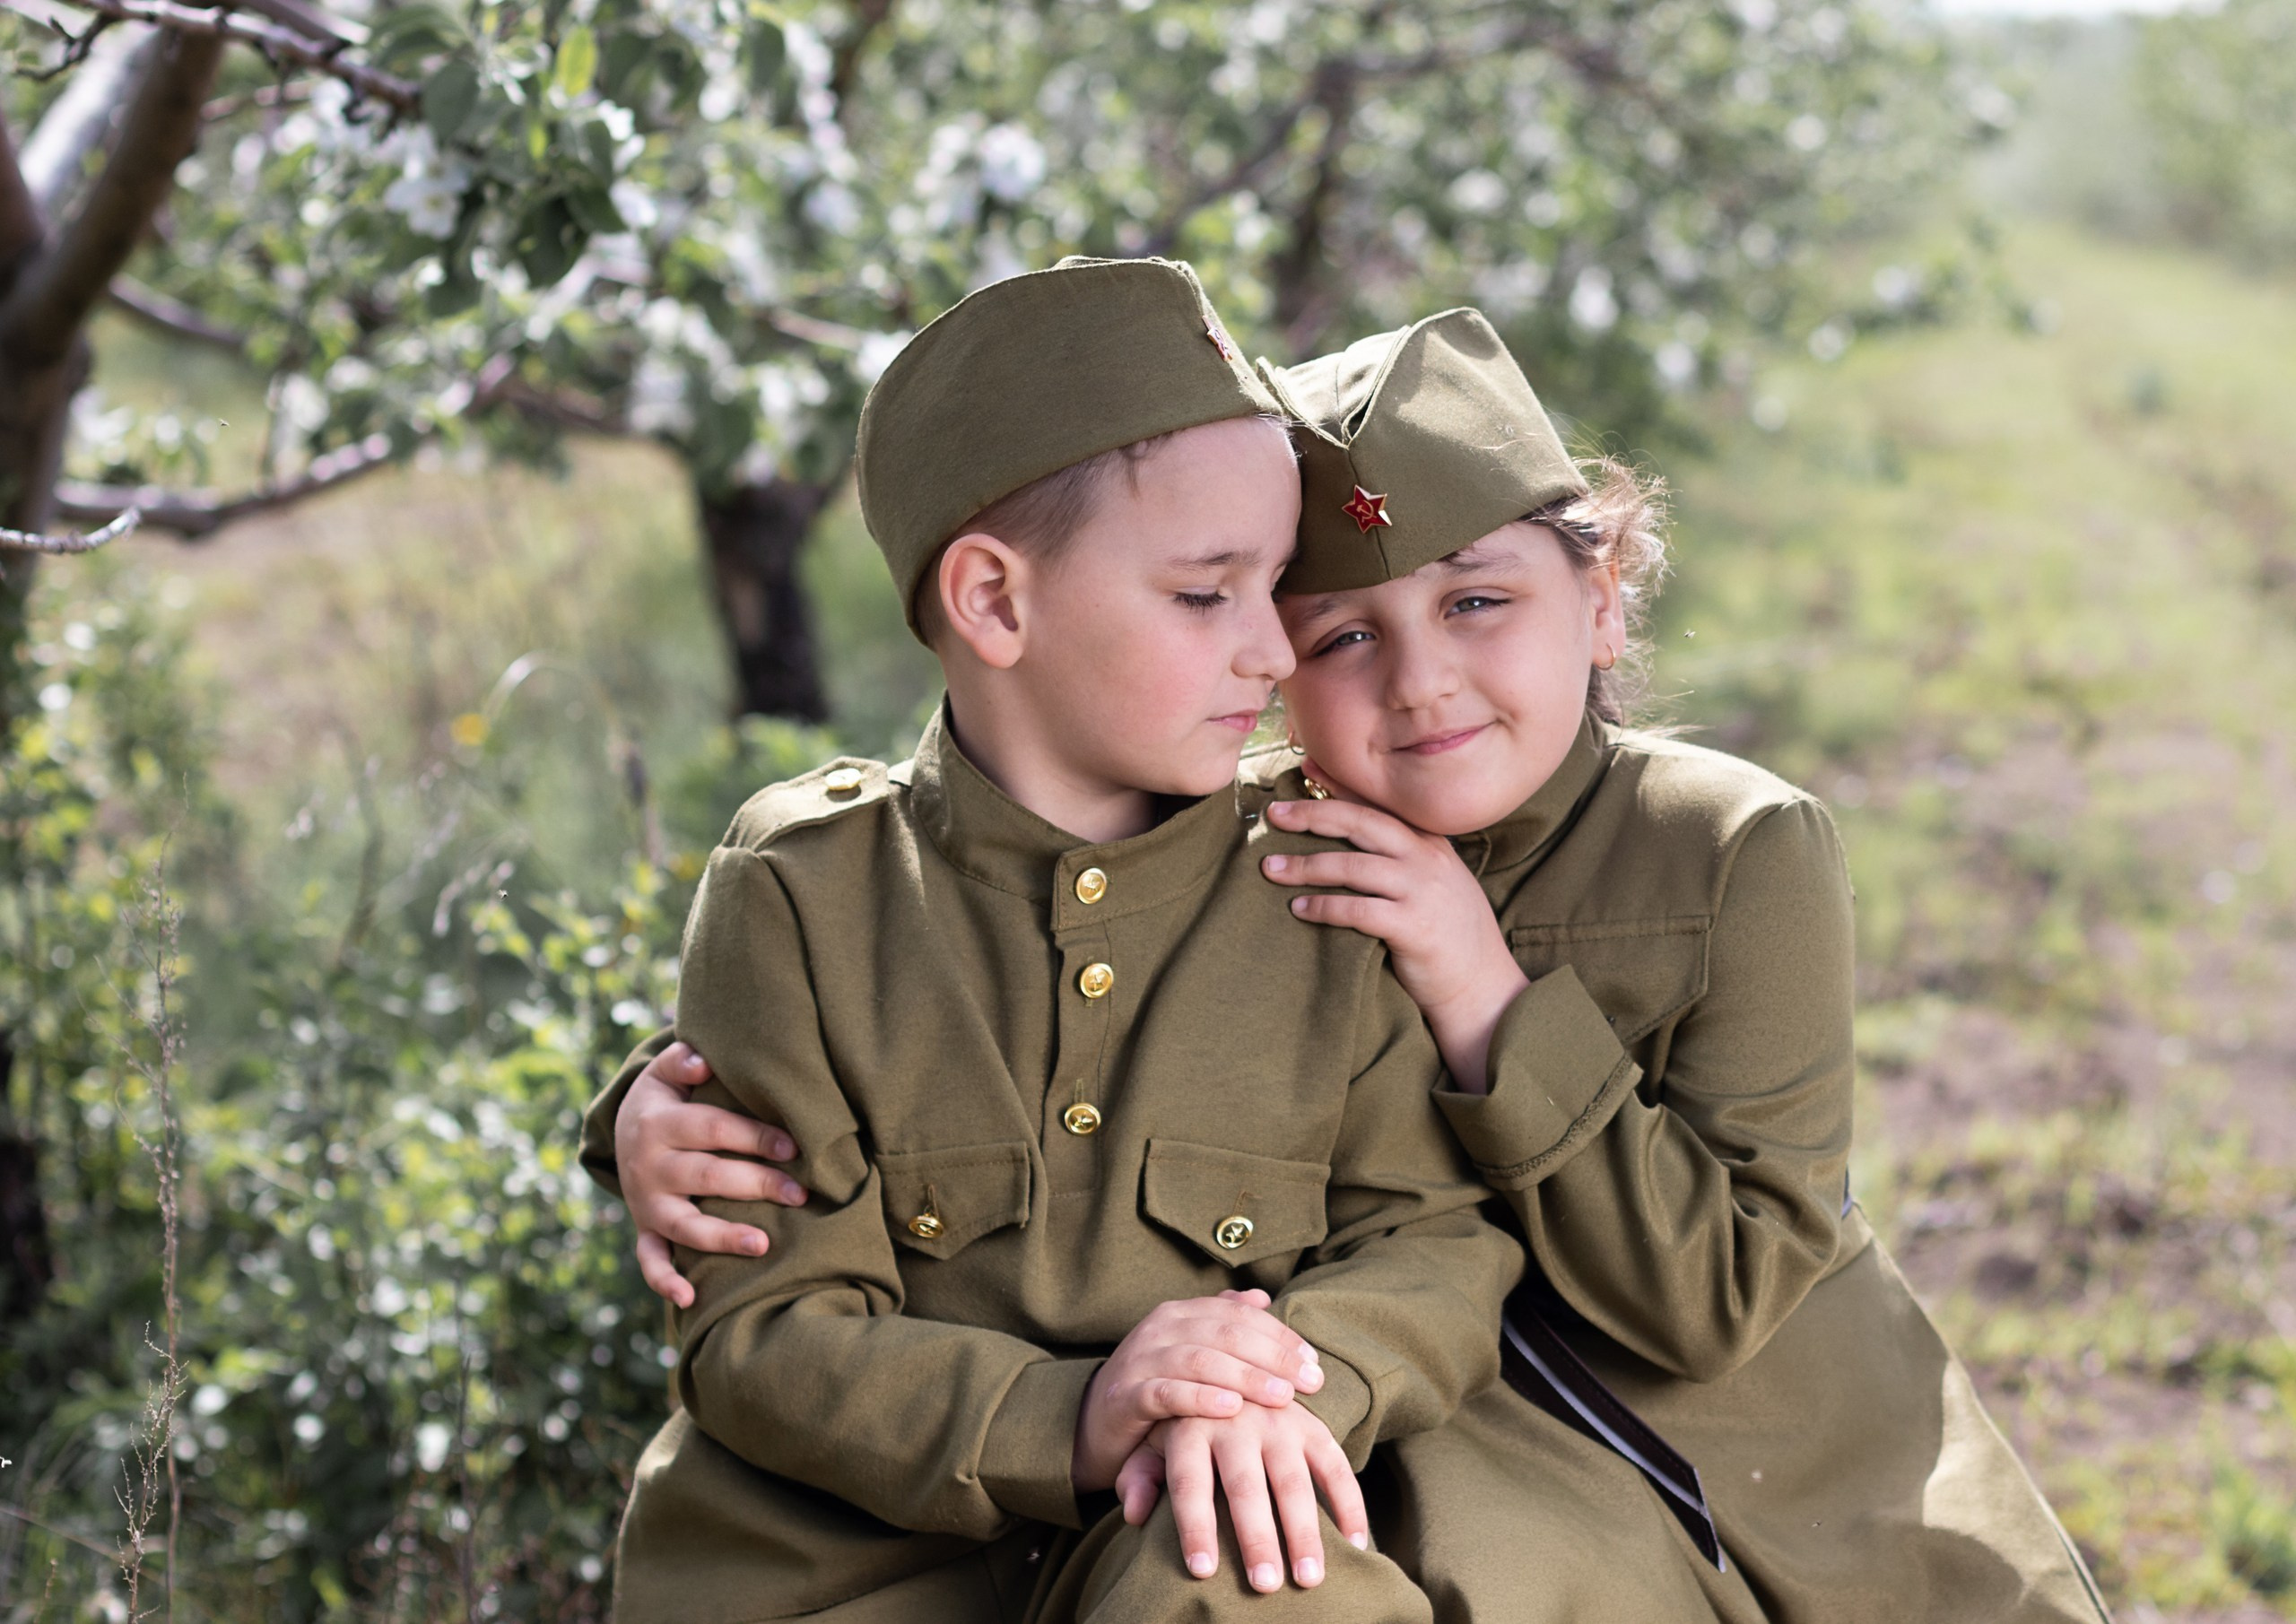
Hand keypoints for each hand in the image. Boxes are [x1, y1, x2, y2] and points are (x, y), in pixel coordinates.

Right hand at [617, 1042, 808, 1306]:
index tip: (794, 1145)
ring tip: (763, 1244)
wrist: (620, 1132)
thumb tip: (701, 1062)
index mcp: (659, 1125)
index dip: (753, 1136)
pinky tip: (689, 1300)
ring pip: (684, 1225)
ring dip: (722, 1237)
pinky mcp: (645, 1229)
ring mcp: (647, 1203)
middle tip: (800, 1194)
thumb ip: (680, 1061)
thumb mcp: (664, 1073)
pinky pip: (650, 1259)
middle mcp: (650, 1167)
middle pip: (706, 1177)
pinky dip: (665, 1281)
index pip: (711, 1130)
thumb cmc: (664, 1100)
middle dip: (756, 1184)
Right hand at [1072, 1290, 1323, 1494]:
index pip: (1238, 1315)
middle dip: (1273, 1355)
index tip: (1314, 1362)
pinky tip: (1231, 1407)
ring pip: (1199, 1359)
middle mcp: (1159, 1329)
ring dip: (1246, 1376)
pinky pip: (1165, 1392)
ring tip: (1282, 1396)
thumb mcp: (1190, 1355)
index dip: (1279, 1335)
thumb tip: (1261, 1297)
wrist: (1093, 1424)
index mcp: (1179, 1314)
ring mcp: (1139, 1360)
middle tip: (1311, 1381)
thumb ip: (1223, 1325)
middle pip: (1225, 1332)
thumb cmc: (1155, 1390)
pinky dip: (1200, 1398)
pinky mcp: (1124, 1396)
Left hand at [1129, 1403, 1366, 1591]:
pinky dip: (1349, 1504)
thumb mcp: (1153, 1441)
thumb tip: (1133, 1514)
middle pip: (1245, 1486)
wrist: (1230, 1364)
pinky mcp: (1312, 1424)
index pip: (1189, 1483)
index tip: (1202, 1571)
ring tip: (1309, 1579)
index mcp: (1190, 1426)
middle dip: (1256, 1538)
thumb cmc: (1184, 1424)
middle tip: (1265, 1585)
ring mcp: (1278, 1420)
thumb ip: (1140, 1476)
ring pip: (1294, 1480)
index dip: (1195, 1527)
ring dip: (1304, 1532)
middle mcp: (1235, 1420)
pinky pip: (1336, 1465)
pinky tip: (1355, 1545)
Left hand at [1261, 791, 1527, 1093]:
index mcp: (1431, 843)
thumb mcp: (1437, 882)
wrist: (1484, 986)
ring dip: (1306, 866)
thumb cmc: (1451, 935)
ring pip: (1353, 866)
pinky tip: (1299, 910)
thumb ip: (1405, 857)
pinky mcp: (1414, 928)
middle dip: (1313, 815)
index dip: (1340, 784)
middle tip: (1275, 815)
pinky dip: (1324, 908)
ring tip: (1272, 869)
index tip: (1305, 767)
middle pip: (1361, 823)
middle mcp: (1427, 859)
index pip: (1379, 803)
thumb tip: (1352, 840)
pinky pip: (1358, 910)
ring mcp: (1422, 892)